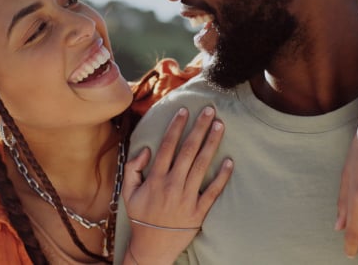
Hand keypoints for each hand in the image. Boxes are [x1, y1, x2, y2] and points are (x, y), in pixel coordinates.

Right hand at [121, 106, 232, 263]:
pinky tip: (230, 161)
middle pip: (188, 150)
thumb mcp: (128, 193)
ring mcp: (186, 198)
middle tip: (210, 110)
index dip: (176, 126)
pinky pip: (212, 191)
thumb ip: (133, 168)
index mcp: (155, 179)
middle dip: (199, 128)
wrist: (152, 247)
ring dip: (211, 144)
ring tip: (220, 126)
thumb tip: (146, 149)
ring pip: (201, 165)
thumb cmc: (141, 217)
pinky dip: (222, 177)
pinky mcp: (199, 211)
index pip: (168, 146)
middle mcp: (172, 185)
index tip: (184, 110)